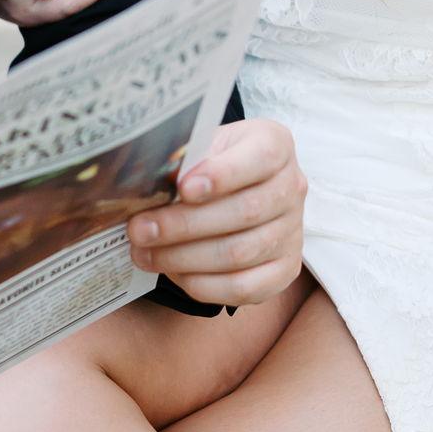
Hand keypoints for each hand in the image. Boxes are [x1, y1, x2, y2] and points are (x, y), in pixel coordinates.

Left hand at [127, 119, 306, 307]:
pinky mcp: (285, 269)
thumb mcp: (199, 147)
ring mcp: (292, 231)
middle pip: (245, 212)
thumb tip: (147, 185)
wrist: (233, 190)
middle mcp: (292, 187)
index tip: (183, 187)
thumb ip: (183, 161)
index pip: (261, 157)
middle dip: (184, 225)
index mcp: (274, 144)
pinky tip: (174, 273)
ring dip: (184, 257)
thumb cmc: (208, 164)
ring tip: (145, 254)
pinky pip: (245, 287)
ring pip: (240, 253)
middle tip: (140, 230)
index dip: (223, 174)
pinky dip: (204, 284)